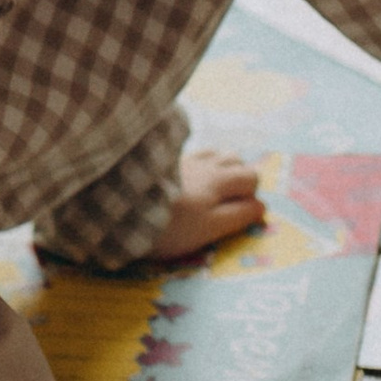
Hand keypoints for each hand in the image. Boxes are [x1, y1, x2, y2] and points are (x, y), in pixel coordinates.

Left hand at [157, 145, 267, 261]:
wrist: (120, 206)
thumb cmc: (169, 225)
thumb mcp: (208, 228)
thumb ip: (237, 216)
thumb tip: (260, 207)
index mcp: (219, 180)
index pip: (251, 178)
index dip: (251, 198)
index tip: (239, 215)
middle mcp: (205, 163)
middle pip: (236, 160)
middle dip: (240, 179)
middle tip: (228, 202)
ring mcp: (184, 158)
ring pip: (215, 152)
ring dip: (222, 166)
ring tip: (213, 188)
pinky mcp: (163, 158)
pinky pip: (194, 153)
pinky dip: (201, 162)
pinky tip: (189, 177)